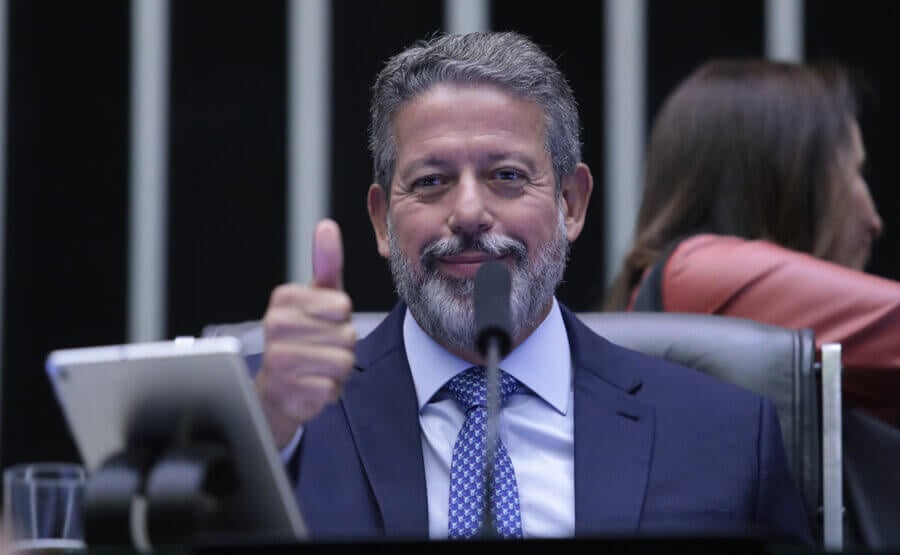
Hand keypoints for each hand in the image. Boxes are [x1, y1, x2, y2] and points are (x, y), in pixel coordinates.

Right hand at [255, 219, 355, 447]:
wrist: (276, 388)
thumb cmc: (302, 336)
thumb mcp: (317, 296)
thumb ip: (326, 262)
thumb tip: (327, 226)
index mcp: (284, 298)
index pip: (342, 306)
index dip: (340, 319)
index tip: (321, 323)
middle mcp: (275, 325)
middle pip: (346, 335)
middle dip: (341, 346)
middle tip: (318, 349)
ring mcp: (279, 359)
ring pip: (343, 361)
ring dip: (337, 369)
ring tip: (315, 366)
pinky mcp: (287, 390)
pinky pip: (333, 387)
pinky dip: (328, 390)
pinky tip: (310, 384)